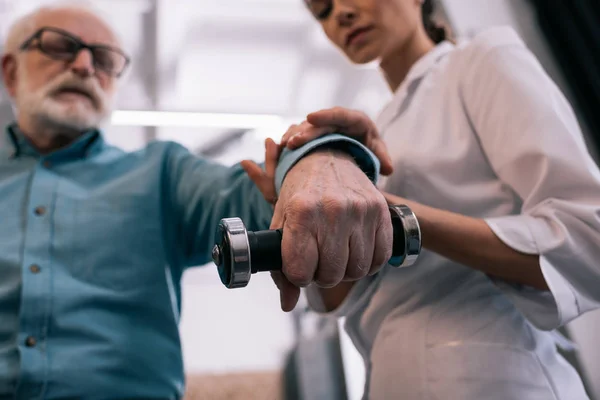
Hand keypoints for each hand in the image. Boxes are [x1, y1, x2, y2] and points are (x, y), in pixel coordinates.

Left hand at [243, 140, 393, 311]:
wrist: (326, 157)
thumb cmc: (300, 193)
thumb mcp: (281, 223)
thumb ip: (281, 266)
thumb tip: (287, 304)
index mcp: (302, 212)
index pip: (300, 272)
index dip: (298, 275)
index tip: (299, 265)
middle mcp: (333, 210)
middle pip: (330, 275)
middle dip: (321, 275)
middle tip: (318, 259)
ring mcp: (360, 210)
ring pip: (356, 270)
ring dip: (345, 270)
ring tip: (336, 254)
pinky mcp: (380, 211)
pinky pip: (379, 258)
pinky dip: (367, 263)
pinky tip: (354, 250)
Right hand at [281, 107, 393, 174]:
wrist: (362, 149)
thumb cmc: (371, 149)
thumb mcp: (377, 152)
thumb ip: (382, 157)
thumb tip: (389, 168)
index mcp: (356, 120)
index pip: (341, 114)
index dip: (325, 115)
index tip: (310, 116)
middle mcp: (338, 119)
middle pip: (320, 123)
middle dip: (305, 132)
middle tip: (291, 142)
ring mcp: (325, 125)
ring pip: (307, 127)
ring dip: (295, 135)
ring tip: (283, 145)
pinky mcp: (315, 132)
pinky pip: (302, 133)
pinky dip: (292, 140)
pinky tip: (280, 148)